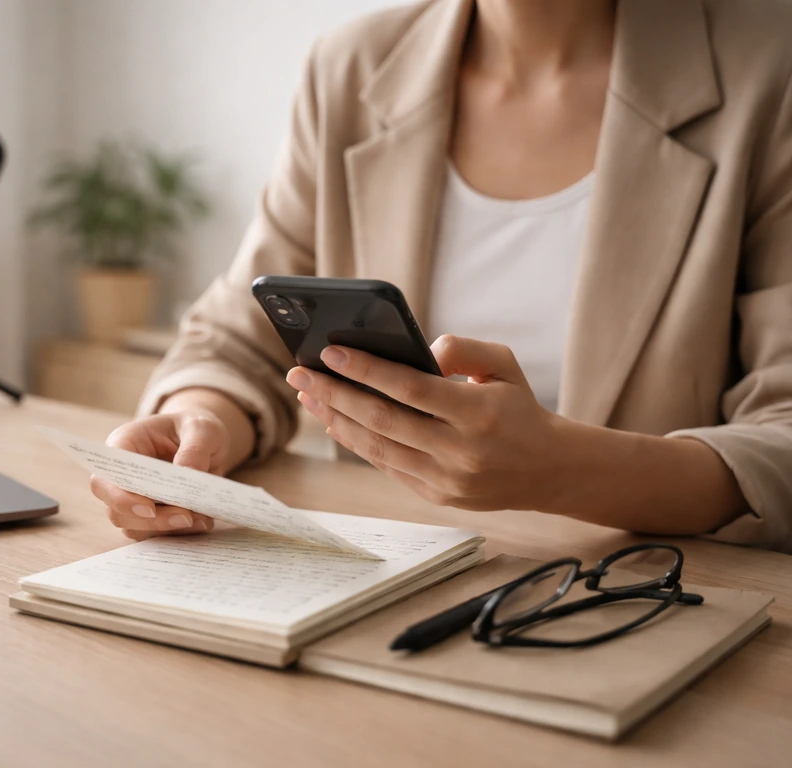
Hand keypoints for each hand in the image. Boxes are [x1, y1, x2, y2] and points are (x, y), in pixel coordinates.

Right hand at [90, 408, 231, 539]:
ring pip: (134, 527)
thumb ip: (195, 447)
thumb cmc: (194, 427)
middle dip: (150, 520)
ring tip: (200, 520)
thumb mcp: (202, 427)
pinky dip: (177, 532)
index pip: (106, 477)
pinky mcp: (150, 514)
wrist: (205, 441)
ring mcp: (133, 498)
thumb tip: (187, 473)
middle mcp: (121, 475)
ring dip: (166, 529)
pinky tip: (202, 522)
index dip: (121, 498)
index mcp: (123, 445)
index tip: (150, 509)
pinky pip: (155, 533)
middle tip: (186, 517)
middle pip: (116, 510)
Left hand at [286, 335, 566, 511]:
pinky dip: (356, 441)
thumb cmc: (519, 407)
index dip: (366, 369)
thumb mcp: (505, 366)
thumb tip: (418, 350)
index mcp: (479, 414)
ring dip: (336, 419)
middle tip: (299, 372)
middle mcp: (460, 451)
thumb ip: (464, 349)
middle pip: (383, 419)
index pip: (410, 388)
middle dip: (335, 393)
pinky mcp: (436, 495)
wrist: (548, 470)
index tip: (330, 351)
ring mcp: (446, 479)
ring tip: (308, 395)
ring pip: (377, 446)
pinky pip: (386, 464)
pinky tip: (335, 420)